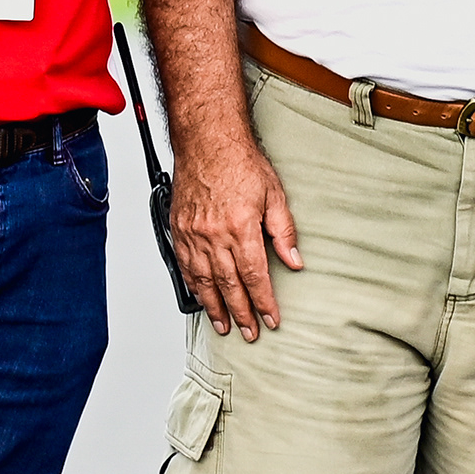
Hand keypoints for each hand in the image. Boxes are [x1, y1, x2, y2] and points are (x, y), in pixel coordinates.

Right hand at [173, 137, 302, 340]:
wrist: (207, 140)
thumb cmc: (240, 162)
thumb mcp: (274, 194)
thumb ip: (284, 231)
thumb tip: (295, 260)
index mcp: (241, 228)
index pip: (255, 276)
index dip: (264, 302)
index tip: (271, 319)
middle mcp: (214, 235)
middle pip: (229, 285)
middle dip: (241, 313)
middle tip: (249, 333)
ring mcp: (194, 234)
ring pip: (204, 281)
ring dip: (215, 307)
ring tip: (225, 325)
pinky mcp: (179, 229)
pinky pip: (185, 266)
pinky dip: (194, 286)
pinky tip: (201, 297)